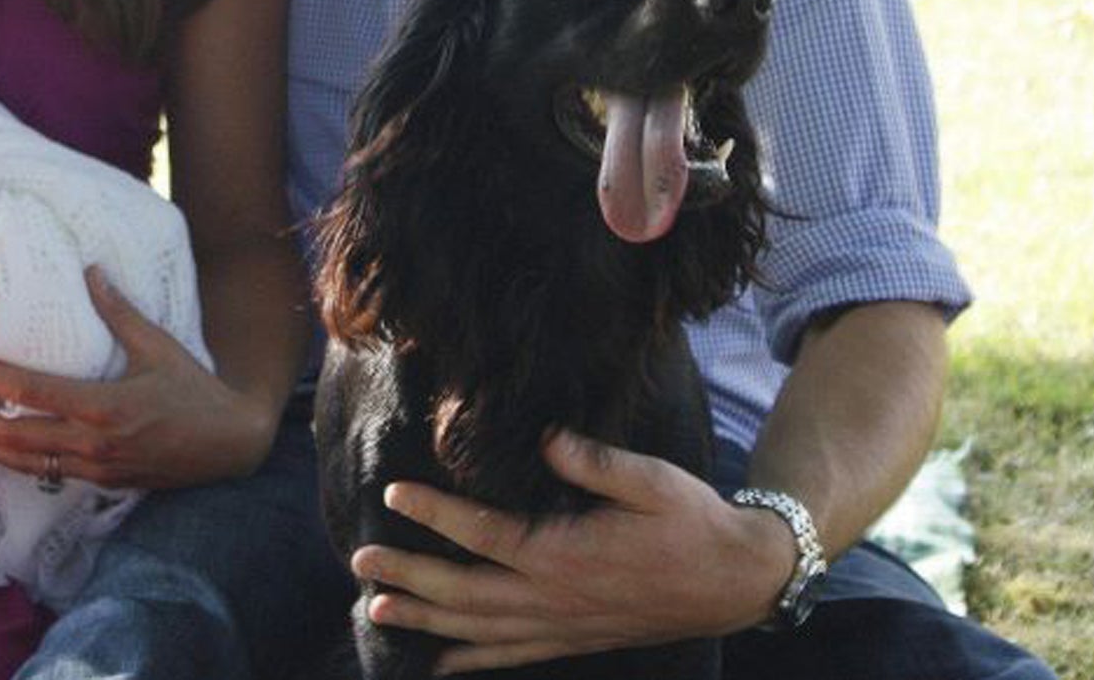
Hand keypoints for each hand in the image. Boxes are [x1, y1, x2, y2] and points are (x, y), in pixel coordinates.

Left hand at [0, 267, 273, 490]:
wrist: (230, 445)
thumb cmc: (195, 390)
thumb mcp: (159, 346)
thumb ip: (119, 312)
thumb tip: (92, 271)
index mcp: (105, 406)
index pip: (34, 394)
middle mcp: (93, 443)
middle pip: (16, 438)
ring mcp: (96, 468)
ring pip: (26, 464)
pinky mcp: (102, 482)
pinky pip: (47, 475)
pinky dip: (16, 463)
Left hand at [354, 430, 789, 672]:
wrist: (735, 579)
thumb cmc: (691, 519)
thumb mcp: (650, 478)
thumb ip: (595, 460)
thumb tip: (546, 437)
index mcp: (567, 553)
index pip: (485, 533)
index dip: (436, 513)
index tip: (395, 492)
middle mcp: (555, 597)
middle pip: (465, 590)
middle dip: (409, 574)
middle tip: (358, 557)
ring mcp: (562, 624)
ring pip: (478, 630)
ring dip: (425, 618)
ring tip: (375, 607)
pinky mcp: (573, 638)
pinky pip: (512, 655)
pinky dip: (470, 662)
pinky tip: (437, 665)